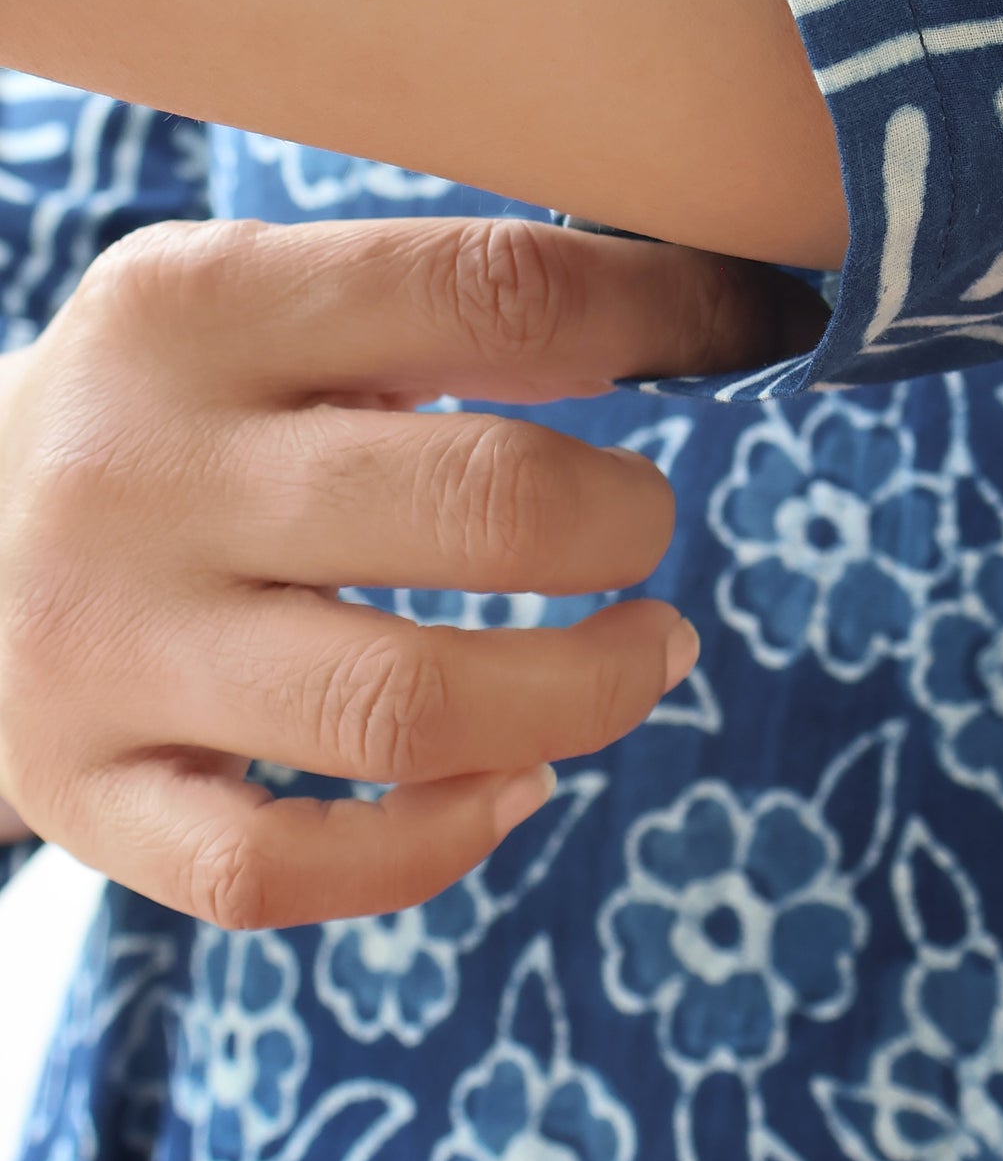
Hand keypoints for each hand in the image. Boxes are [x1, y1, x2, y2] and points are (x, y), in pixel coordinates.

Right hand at [0, 216, 824, 926]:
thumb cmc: (178, 401)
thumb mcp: (264, 296)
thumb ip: (441, 302)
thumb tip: (698, 313)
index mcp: (199, 304)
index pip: (491, 292)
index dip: (668, 316)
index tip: (755, 329)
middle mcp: (140, 472)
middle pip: (474, 505)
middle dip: (622, 521)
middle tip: (648, 526)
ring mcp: (105, 648)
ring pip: (402, 708)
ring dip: (583, 692)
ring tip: (648, 650)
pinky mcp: (87, 794)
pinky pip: (281, 868)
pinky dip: (436, 843)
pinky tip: (516, 782)